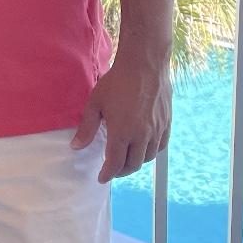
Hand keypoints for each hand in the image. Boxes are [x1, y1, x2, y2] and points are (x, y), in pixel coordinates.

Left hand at [70, 52, 171, 183]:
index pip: (115, 163)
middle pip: (132, 164)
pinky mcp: (166, 122)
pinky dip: (150, 153)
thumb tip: (76, 147)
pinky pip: (160, 146)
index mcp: (122, 133)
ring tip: (126, 160)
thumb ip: (87, 128)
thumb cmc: (117, 82)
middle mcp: (142, 135)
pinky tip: (143, 149)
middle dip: (120, 171)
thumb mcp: (95, 104)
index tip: (101, 178)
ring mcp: (156, 130)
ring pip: (148, 157)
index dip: (107, 174)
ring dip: (136, 163)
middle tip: (112, 169)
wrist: (144, 64)